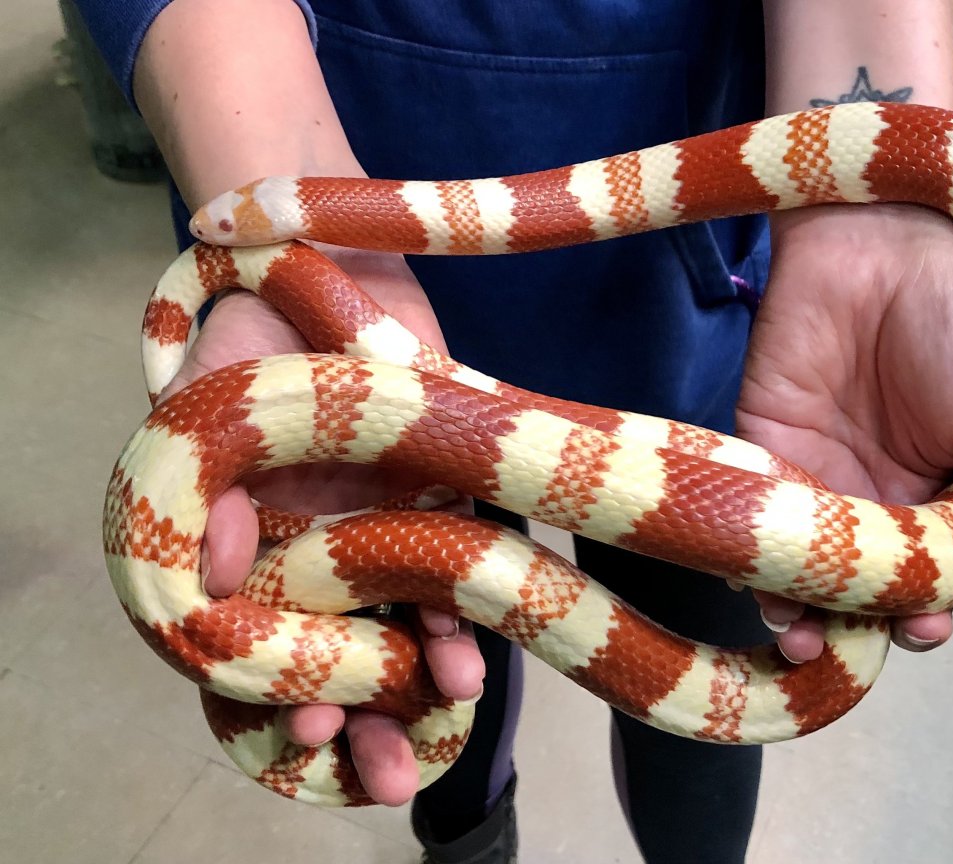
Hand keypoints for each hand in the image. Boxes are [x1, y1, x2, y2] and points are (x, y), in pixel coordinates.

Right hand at [160, 246, 484, 804]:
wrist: (331, 257)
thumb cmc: (252, 331)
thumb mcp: (213, 403)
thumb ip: (207, 486)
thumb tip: (212, 574)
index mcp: (253, 543)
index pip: (258, 644)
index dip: (279, 698)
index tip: (305, 734)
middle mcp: (319, 548)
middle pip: (338, 654)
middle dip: (362, 719)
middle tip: (389, 777)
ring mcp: (384, 524)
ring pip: (402, 624)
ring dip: (422, 679)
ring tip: (446, 718)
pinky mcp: (444, 492)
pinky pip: (458, 565)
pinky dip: (466, 609)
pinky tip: (472, 653)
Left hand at [737, 204, 952, 660]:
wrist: (880, 242)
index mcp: (943, 499)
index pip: (931, 581)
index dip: (924, 614)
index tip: (918, 628)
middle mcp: (878, 499)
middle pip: (859, 588)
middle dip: (850, 627)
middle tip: (837, 641)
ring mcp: (818, 478)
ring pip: (800, 568)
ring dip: (795, 610)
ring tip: (795, 631)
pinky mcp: (764, 451)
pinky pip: (756, 516)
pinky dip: (753, 557)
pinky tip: (758, 583)